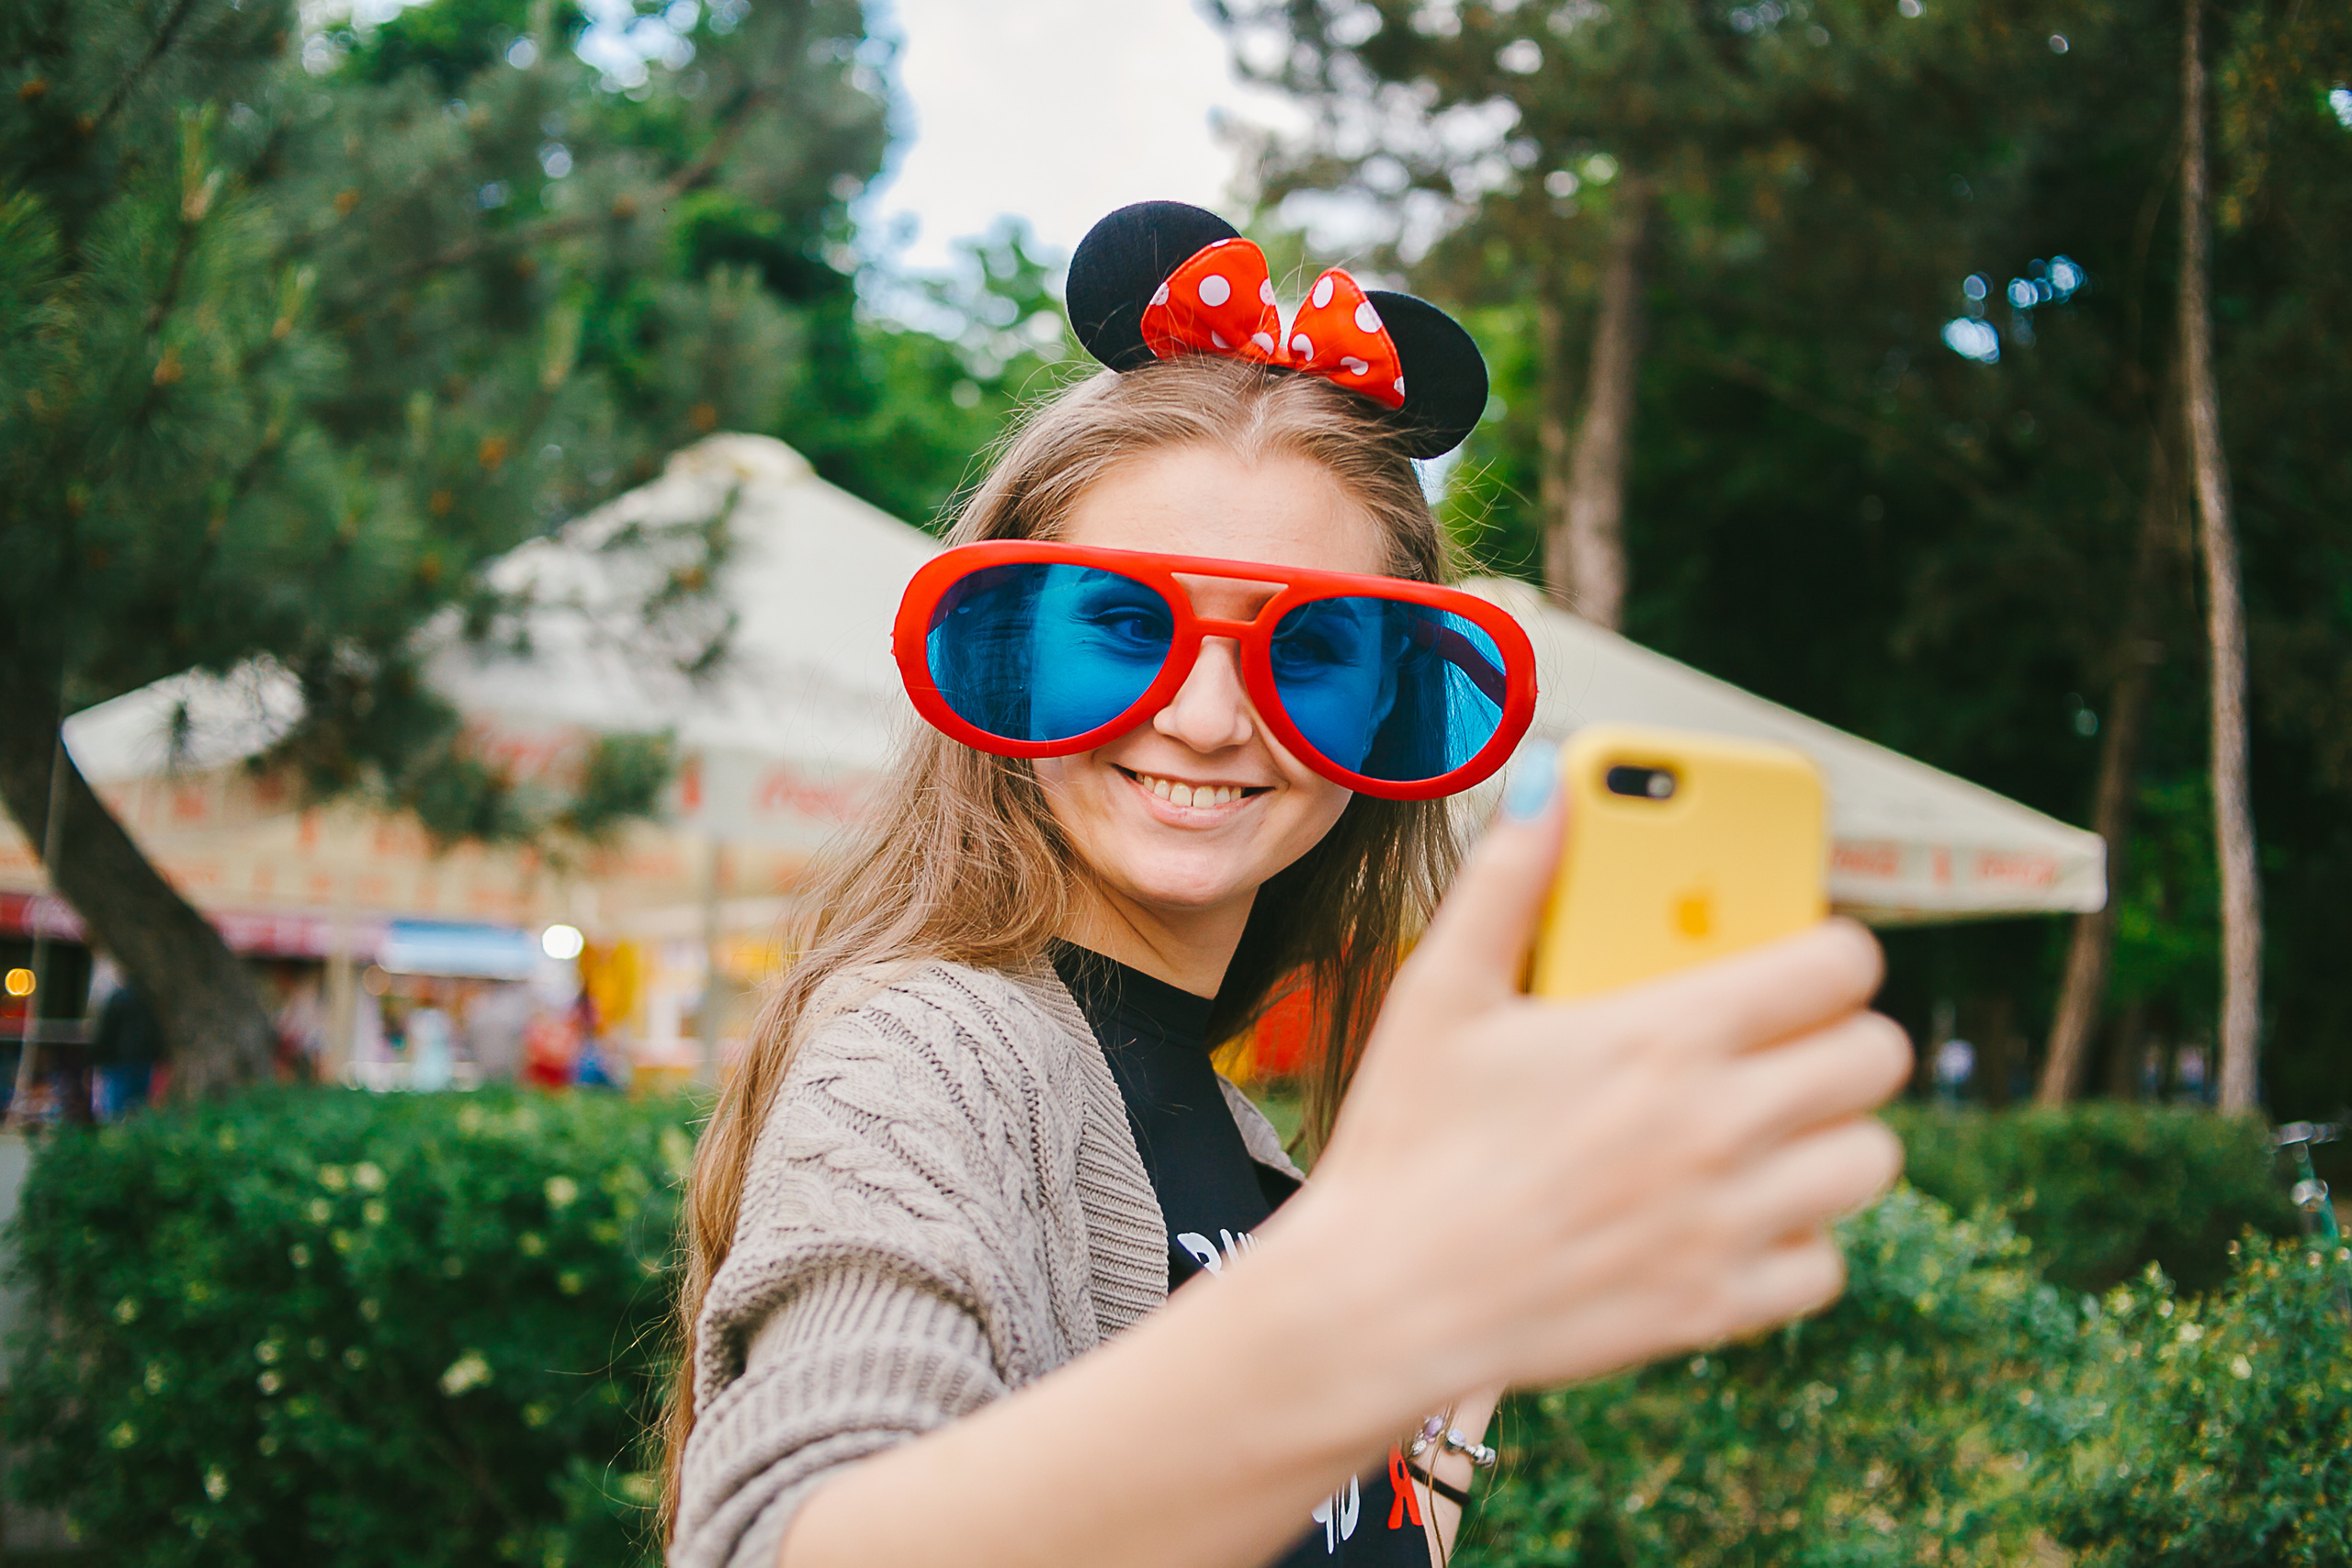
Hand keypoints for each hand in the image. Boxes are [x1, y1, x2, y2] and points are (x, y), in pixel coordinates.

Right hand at [1293, 763, 1909, 1400]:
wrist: (1382, 1302)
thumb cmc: (1406, 1139)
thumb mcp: (1441, 991)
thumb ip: (1506, 877)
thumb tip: (1543, 779)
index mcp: (1663, 1035)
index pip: (1838, 966)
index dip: (1834, 949)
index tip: (1804, 957)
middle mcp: (1718, 1126)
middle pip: (1877, 1059)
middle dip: (1844, 1036)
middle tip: (1789, 1041)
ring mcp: (1727, 1223)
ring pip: (1870, 1160)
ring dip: (1833, 1136)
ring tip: (1772, 1125)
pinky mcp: (1718, 1305)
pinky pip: (1825, 1264)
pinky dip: (1797, 1240)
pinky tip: (1737, 1215)